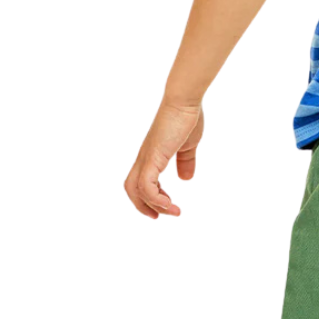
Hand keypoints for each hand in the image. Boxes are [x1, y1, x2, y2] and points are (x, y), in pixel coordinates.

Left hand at [124, 101, 203, 217]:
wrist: (184, 101)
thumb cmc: (186, 117)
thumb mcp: (188, 146)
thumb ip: (186, 161)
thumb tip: (186, 178)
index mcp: (151, 155)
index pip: (140, 181)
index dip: (150, 198)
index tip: (166, 207)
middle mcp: (144, 158)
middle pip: (131, 188)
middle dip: (144, 206)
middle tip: (161, 216)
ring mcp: (146, 157)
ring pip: (137, 190)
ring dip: (154, 205)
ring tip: (173, 211)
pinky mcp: (153, 157)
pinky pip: (146, 185)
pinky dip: (155, 198)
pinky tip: (169, 202)